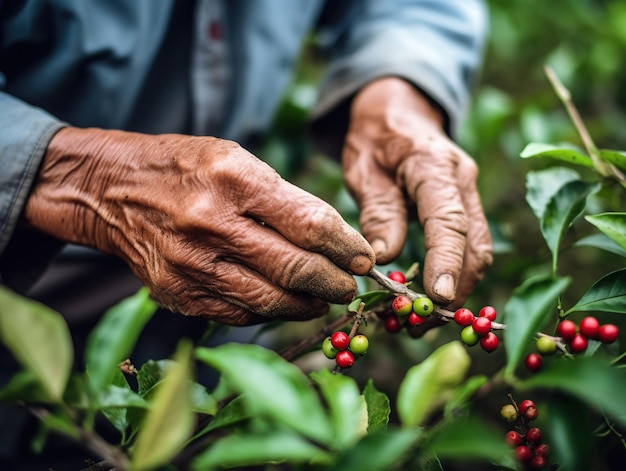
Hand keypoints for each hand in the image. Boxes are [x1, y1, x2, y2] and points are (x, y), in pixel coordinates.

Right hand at [25, 128, 374, 324]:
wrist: (111, 191)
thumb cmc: (184, 169)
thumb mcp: (236, 158)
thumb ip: (285, 199)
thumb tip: (334, 239)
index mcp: (234, 180)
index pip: (310, 223)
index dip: (346, 247)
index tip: (364, 257)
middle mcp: (212, 224)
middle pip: (295, 269)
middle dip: (334, 283)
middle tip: (349, 286)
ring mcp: (192, 265)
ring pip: (271, 302)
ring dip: (308, 305)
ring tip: (324, 299)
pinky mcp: (178, 294)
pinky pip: (240, 314)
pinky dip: (271, 312)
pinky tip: (284, 303)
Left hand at [342, 77, 491, 306]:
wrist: (396, 111)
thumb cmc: (374, 138)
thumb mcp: (363, 169)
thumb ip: (378, 211)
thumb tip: (385, 259)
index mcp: (434, 165)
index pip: (449, 220)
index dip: (446, 262)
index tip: (438, 298)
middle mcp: (462, 179)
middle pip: (475, 243)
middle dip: (456, 287)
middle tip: (423, 321)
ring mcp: (469, 193)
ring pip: (479, 248)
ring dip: (459, 286)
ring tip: (424, 317)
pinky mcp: (466, 206)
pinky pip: (470, 245)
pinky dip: (456, 274)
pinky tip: (432, 294)